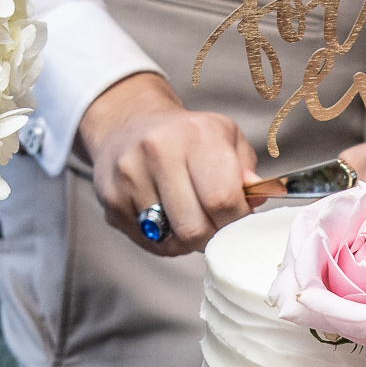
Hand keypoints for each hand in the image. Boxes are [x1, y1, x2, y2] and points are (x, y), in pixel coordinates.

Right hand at [78, 73, 259, 255]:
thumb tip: (254, 202)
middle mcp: (158, 153)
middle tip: (217, 224)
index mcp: (195, 135)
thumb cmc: (186, 135)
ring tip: (192, 217)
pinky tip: (167, 217)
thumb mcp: (225, 136)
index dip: (237, 219)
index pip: (222, 199)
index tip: (239, 216)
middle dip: (214, 235)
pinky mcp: (112, 201)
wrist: (127, 123)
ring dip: (189, 239)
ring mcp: (130, 178)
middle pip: (195, 228)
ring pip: (172, 240)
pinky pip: (149, 242)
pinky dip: (165, 239)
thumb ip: (246, 169)